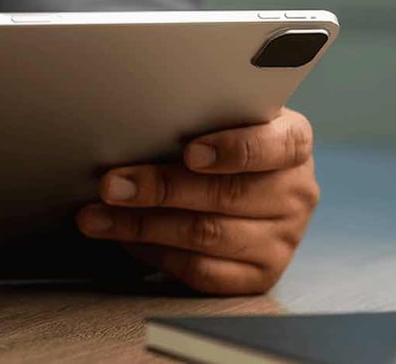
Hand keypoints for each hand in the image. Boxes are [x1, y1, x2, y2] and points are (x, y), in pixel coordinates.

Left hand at [76, 108, 319, 294]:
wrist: (254, 186)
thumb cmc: (227, 143)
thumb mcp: (228, 119)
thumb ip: (202, 118)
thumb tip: (136, 126)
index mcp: (294, 144)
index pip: (276, 145)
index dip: (233, 149)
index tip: (190, 152)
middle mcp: (296, 193)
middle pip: (227, 194)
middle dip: (162, 188)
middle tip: (112, 184)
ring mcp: (282, 239)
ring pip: (207, 236)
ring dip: (143, 226)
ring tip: (99, 216)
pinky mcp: (260, 275)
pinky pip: (203, 272)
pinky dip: (157, 255)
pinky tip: (127, 240)